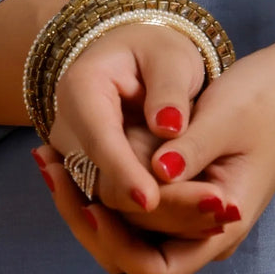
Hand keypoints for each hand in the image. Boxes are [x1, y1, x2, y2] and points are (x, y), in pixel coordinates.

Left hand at [35, 39, 274, 273]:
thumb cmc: (266, 98)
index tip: (88, 201)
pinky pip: (137, 206)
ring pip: (130, 232)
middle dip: (90, 221)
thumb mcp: (226, 117)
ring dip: (92, 203)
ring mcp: (194, 215)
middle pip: (133, 256)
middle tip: (52, 174)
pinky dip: (107, 186)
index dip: (116, 243)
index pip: (155, 269)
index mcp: (221, 226)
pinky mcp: (185, 192)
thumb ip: (189, 149)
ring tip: (52, 162)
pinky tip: (78, 155)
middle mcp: (205, 232)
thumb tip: (153, 173)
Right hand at [41, 21, 226, 239]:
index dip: (124, 171)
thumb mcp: (170, 57)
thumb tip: (169, 127)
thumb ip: (170, 89)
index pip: (100, 139)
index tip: (151, 199)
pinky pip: (116, 204)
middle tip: (203, 215)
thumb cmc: (153, 52)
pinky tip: (194, 221)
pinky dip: (153, 216)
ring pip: (108, 201)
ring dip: (155, 217)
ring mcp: (75, 158)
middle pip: (101, 180)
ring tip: (207, 221)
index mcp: (80, 89)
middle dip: (149, 203)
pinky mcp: (91, 177)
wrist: (133, 58)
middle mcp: (68, 129)